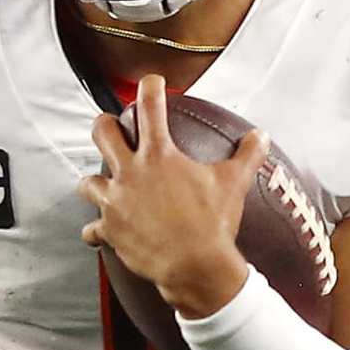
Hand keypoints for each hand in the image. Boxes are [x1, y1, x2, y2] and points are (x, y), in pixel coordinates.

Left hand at [78, 74, 268, 318]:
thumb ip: (247, 155)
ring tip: (102, 185)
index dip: (150, 87)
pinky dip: (96, 231)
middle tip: (112, 127)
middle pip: (103, 133)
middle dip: (106, 126)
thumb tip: (261, 135)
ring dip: (95, 183)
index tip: (152, 82)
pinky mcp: (110, 230)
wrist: (196, 267)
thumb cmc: (214, 223)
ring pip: (88, 183)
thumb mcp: (234, 184)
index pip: (150, 107)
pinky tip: (101, 232)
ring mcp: (116, 202)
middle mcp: (131, 173)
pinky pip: (92, 230)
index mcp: (159, 155)